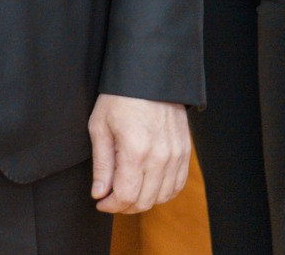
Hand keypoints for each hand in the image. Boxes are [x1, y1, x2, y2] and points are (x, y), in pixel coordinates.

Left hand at [88, 94, 190, 214]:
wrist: (149, 78)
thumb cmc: (119, 99)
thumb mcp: (99, 127)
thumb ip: (102, 164)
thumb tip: (99, 193)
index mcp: (136, 151)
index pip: (127, 196)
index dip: (111, 205)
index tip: (100, 202)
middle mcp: (161, 158)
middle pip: (145, 201)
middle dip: (124, 206)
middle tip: (109, 198)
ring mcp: (176, 157)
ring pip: (162, 197)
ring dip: (143, 201)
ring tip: (126, 192)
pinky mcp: (185, 154)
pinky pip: (177, 185)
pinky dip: (161, 192)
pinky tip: (147, 186)